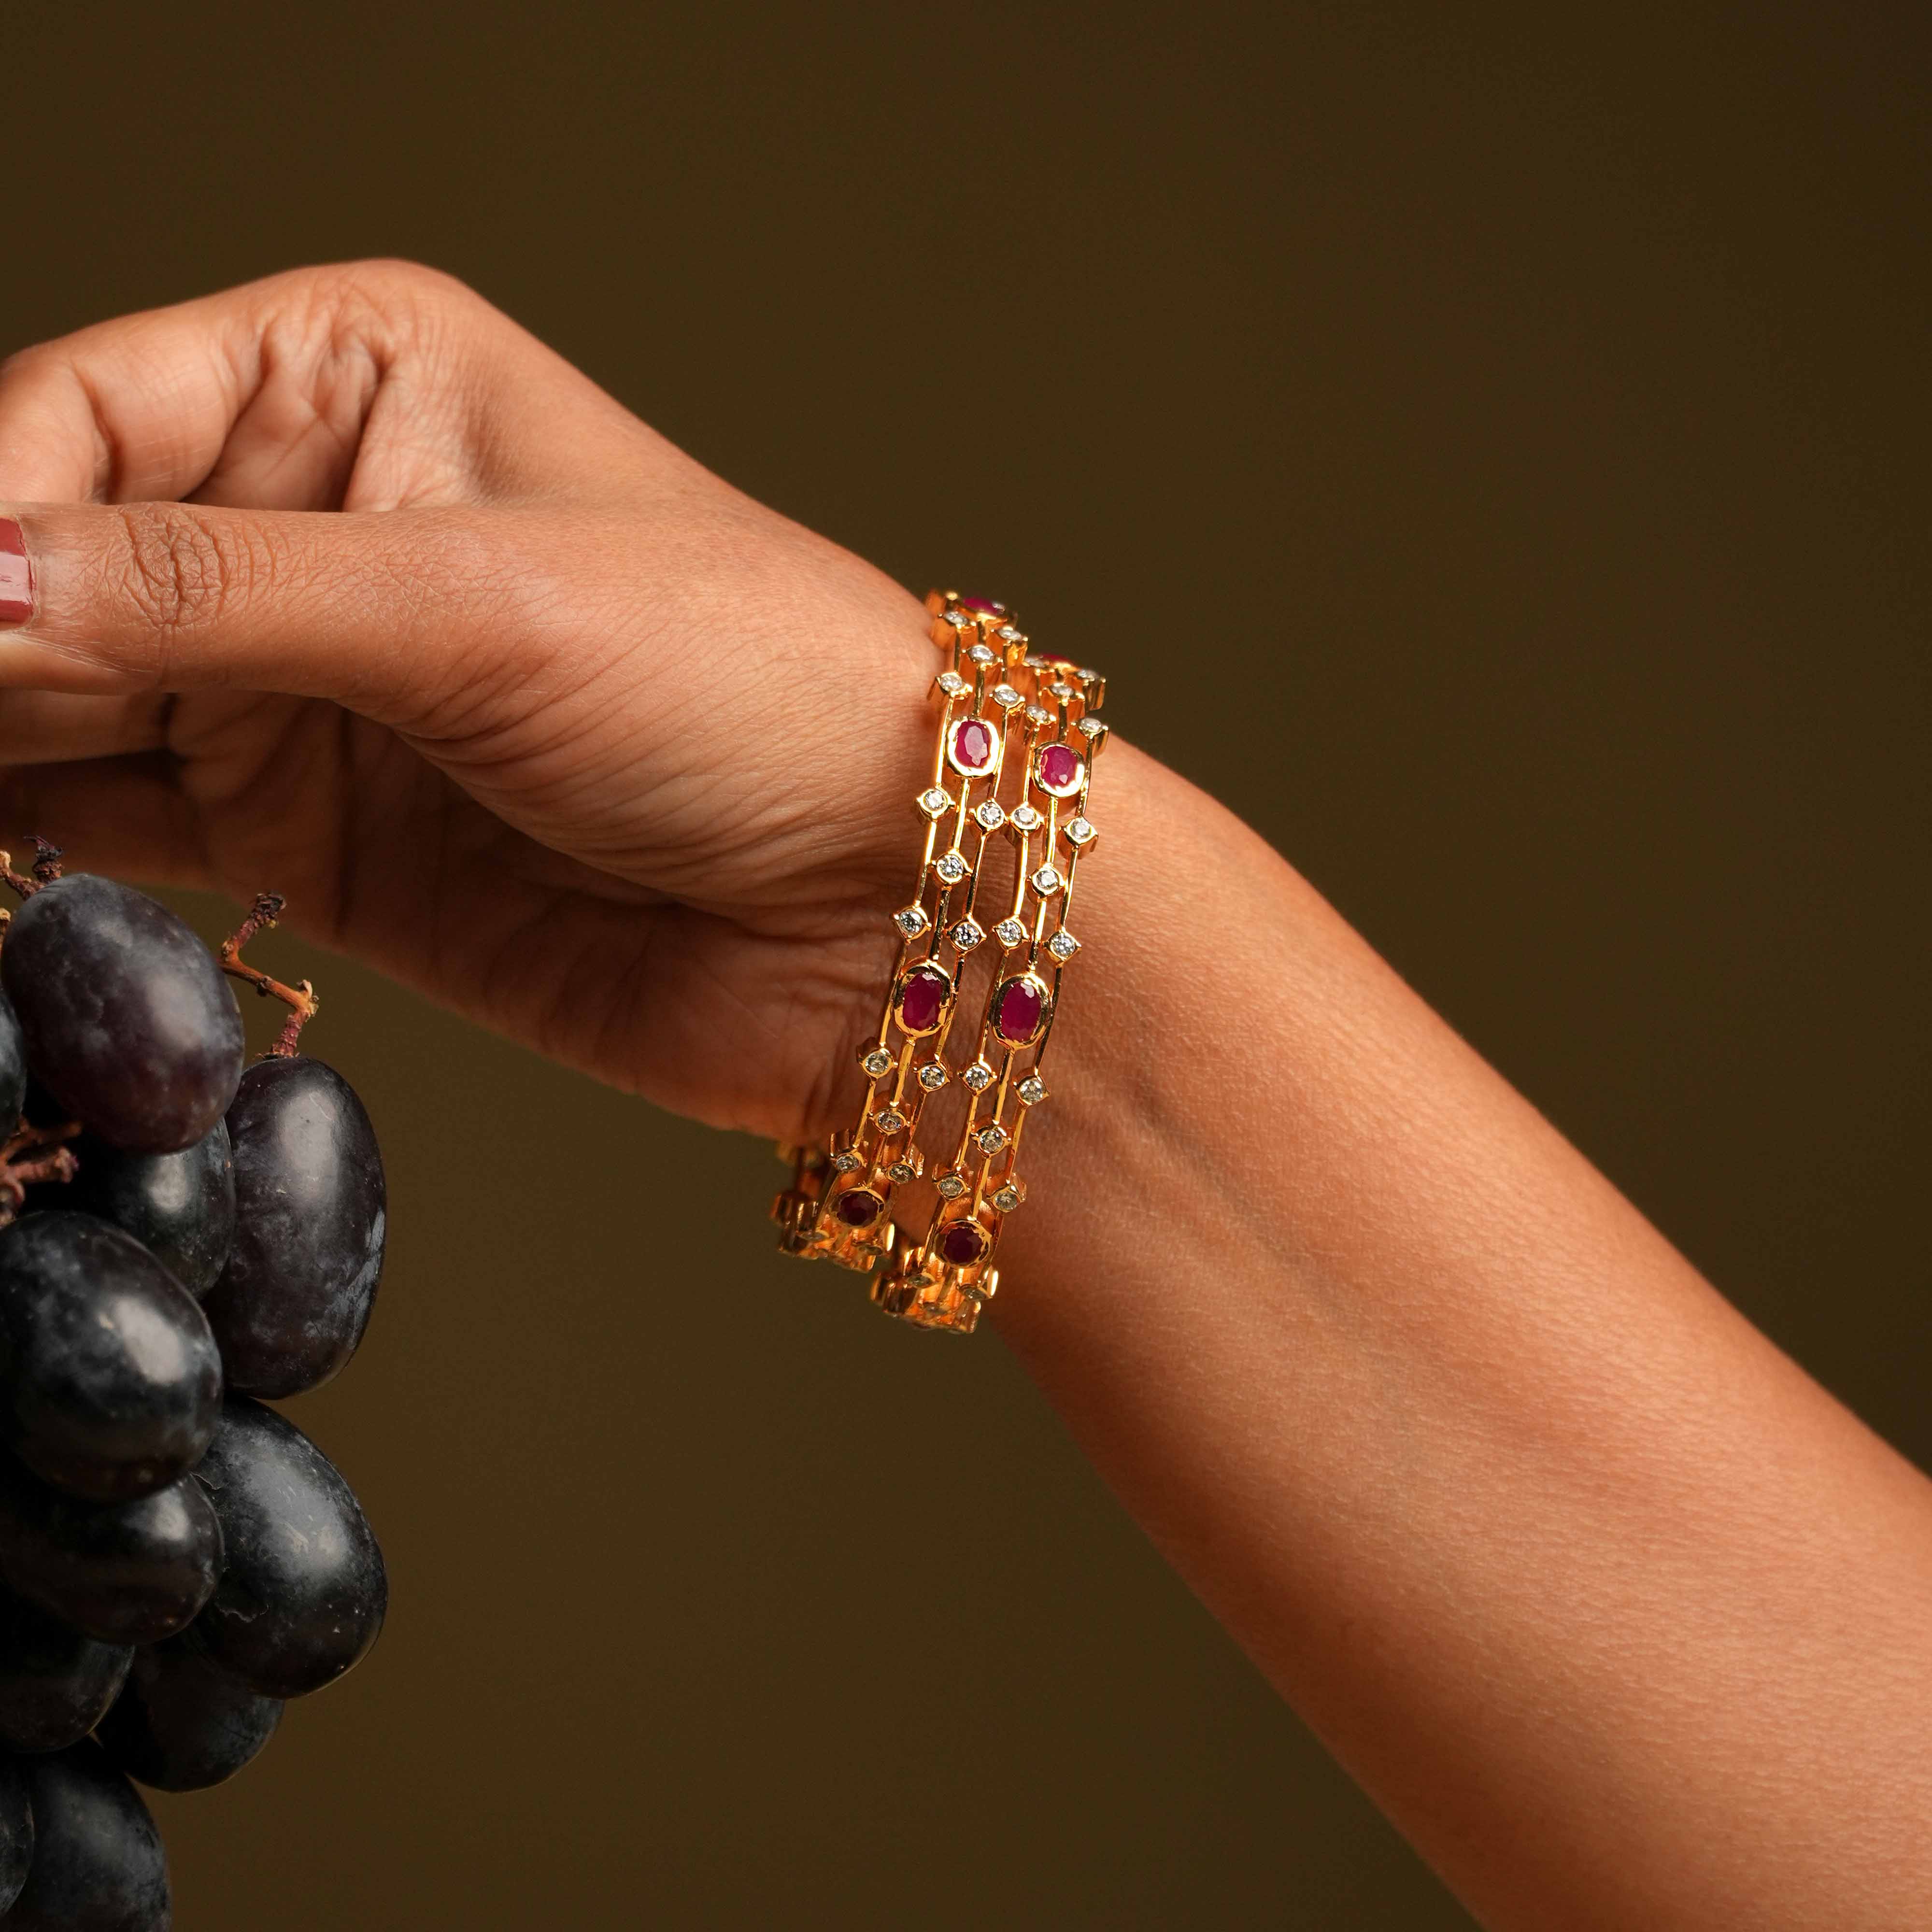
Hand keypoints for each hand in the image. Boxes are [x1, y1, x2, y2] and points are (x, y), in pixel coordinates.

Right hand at [0, 261, 939, 1136]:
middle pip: (54, 554)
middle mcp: (316, 522)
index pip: (81, 413)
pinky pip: (116, 822)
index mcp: (364, 379)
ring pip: (64, 694)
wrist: (876, 904)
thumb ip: (212, 600)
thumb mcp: (479, 604)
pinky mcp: (311, 836)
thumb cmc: (751, 690)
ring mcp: (306, 689)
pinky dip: (32, 832)